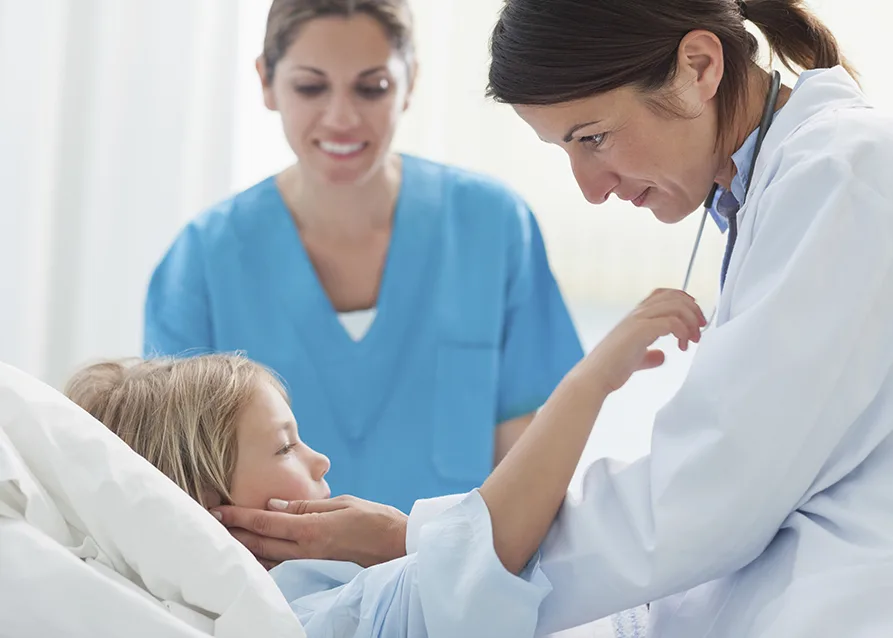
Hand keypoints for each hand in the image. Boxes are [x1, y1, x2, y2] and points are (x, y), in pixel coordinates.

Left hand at [213, 495, 407, 569]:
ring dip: (244, 545)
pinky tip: (253, 551)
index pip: (265, 522)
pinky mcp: (314, 562)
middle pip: (260, 542)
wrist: (395, 545)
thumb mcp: (340, 503)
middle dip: (233, 532)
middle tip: (210, 521)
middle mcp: (305, 547)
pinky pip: (281, 560)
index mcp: (310, 529)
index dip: (238, 516)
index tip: (217, 510)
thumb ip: (305, 506)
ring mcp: (308, 558)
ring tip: (224, 536)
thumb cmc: (373, 519)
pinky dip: (263, 555)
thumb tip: (273, 505)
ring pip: (267, 554)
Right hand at [585, 288, 705, 393]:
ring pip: (674, 305)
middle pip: (673, 295)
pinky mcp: (639, 331)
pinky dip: (682, 331)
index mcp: (636, 316)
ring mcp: (637, 320)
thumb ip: (648, 355)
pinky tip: (682, 346)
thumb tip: (660, 356)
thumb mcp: (635, 359)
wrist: (595, 377)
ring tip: (692, 339)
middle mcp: (637, 313)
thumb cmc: (610, 369)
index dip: (684, 301)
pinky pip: (670, 322)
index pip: (664, 294)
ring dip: (690, 320)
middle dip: (693, 310)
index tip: (694, 317)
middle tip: (699, 328)